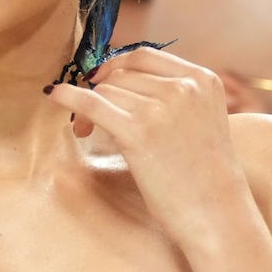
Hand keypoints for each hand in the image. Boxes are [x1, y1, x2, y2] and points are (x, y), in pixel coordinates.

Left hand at [46, 48, 251, 248]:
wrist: (217, 215)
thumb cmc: (205, 177)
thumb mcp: (201, 119)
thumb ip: (172, 96)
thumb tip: (115, 79)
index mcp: (202, 79)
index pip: (144, 56)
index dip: (115, 66)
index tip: (99, 79)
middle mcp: (183, 87)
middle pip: (120, 74)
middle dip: (100, 92)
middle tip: (89, 119)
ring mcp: (162, 107)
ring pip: (106, 92)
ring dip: (89, 109)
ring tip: (87, 132)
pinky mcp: (139, 131)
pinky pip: (91, 104)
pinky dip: (68, 97)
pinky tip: (54, 94)